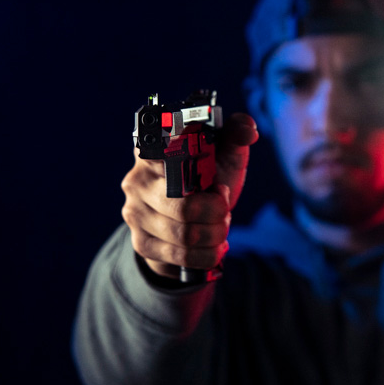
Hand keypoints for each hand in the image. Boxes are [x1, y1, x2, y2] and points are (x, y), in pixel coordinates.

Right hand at [120, 113, 258, 279]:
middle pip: (184, 207)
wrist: (195, 221)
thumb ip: (236, 135)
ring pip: (186, 234)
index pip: (167, 156)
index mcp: (155, 151)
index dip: (200, 173)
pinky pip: (182, 256)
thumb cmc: (209, 182)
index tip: (217, 182)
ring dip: (216, 234)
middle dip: (217, 212)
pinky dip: (209, 253)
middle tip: (224, 208)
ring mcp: (135, 214)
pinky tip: (215, 245)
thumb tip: (248, 128)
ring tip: (220, 225)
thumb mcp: (225, 156)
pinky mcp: (141, 243)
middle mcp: (137, 181)